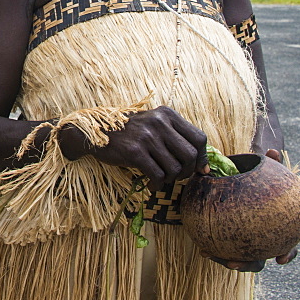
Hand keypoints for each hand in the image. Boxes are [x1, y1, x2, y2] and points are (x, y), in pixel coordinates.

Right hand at [59, 105, 207, 190]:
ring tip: (161, 179)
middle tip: (176, 177)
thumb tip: (204, 167)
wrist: (95, 131)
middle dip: (187, 172)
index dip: (202, 157)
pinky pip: (158, 176)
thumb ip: (176, 139)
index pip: (199, 138)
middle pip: (190, 155)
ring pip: (174, 169)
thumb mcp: (153, 125)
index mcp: (167, 114)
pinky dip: (157, 185)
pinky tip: (151, 185)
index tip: (198, 169)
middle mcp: (159, 122)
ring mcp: (146, 136)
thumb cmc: (129, 132)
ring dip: (170, 180)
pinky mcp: (134, 151)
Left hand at [203, 148, 297, 271]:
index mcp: (277, 228)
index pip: (288, 245)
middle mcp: (263, 240)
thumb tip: (272, 151)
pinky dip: (214, 249)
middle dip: (247, 264)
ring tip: (209, 254)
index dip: (288, 254)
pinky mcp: (229, 240)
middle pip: (259, 260)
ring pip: (238, 258)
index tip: (281, 260)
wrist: (247, 182)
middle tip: (234, 263)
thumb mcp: (266, 170)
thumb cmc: (260, 178)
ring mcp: (246, 243)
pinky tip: (202, 248)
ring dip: (224, 259)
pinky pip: (221, 247)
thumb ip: (271, 163)